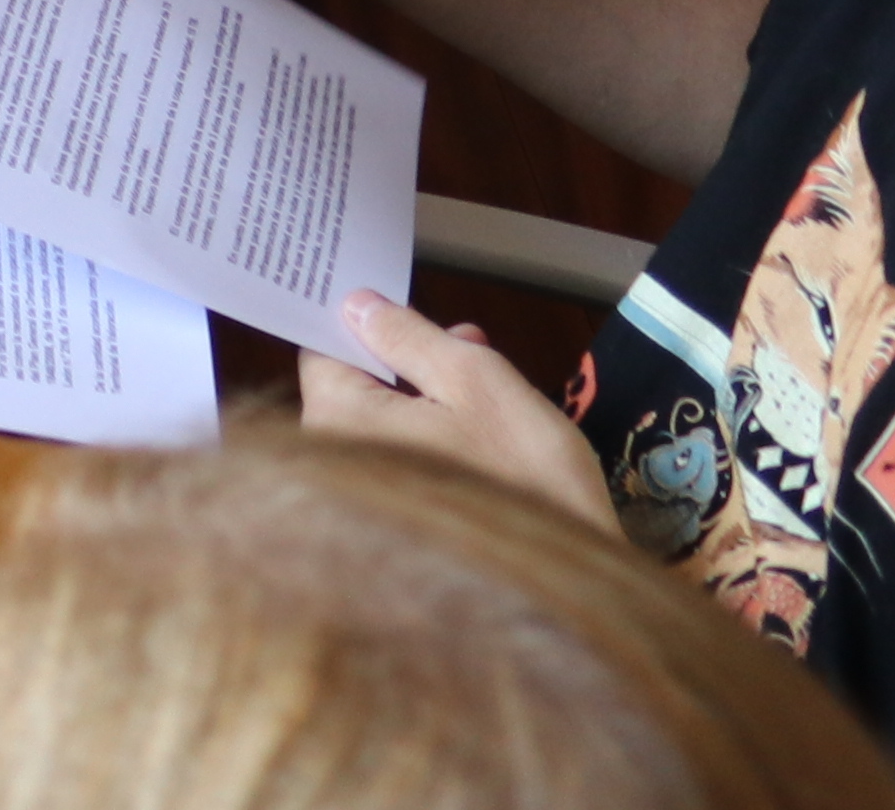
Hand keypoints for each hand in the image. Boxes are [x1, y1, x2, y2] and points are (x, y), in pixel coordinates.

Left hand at [298, 293, 614, 523]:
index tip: (408, 314)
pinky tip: (480, 430)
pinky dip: (432, 441)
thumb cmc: (525, 477)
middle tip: (468, 342)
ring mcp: (357, 505)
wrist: (571, 589)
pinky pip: (399, 465)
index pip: (323, 349)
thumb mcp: (476, 381)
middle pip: (355, 387)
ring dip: (427, 399)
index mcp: (337, 421)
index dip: (368, 326)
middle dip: (408, 361)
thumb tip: (355, 305)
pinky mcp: (389, 533)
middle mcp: (329, 465)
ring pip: (383, 425)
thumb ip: (408, 335)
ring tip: (488, 383)